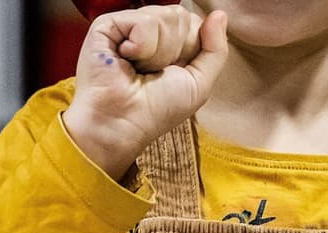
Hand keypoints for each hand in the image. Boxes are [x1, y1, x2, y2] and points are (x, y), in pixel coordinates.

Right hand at [62, 5, 228, 179]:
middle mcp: (149, 31)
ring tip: (139, 69)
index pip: (195, 23)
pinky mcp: (108, 24)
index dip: (191, 50)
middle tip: (153, 73)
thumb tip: (219, 15)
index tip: (172, 73)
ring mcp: (127, 25)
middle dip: (175, 50)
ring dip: (159, 53)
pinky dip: (142, 46)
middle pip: (181, 16)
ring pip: (166, 16)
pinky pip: (145, 20)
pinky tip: (126, 59)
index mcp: (169, 42)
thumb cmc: (156, 110)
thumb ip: (216, 49)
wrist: (123, 123)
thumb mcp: (199, 83)